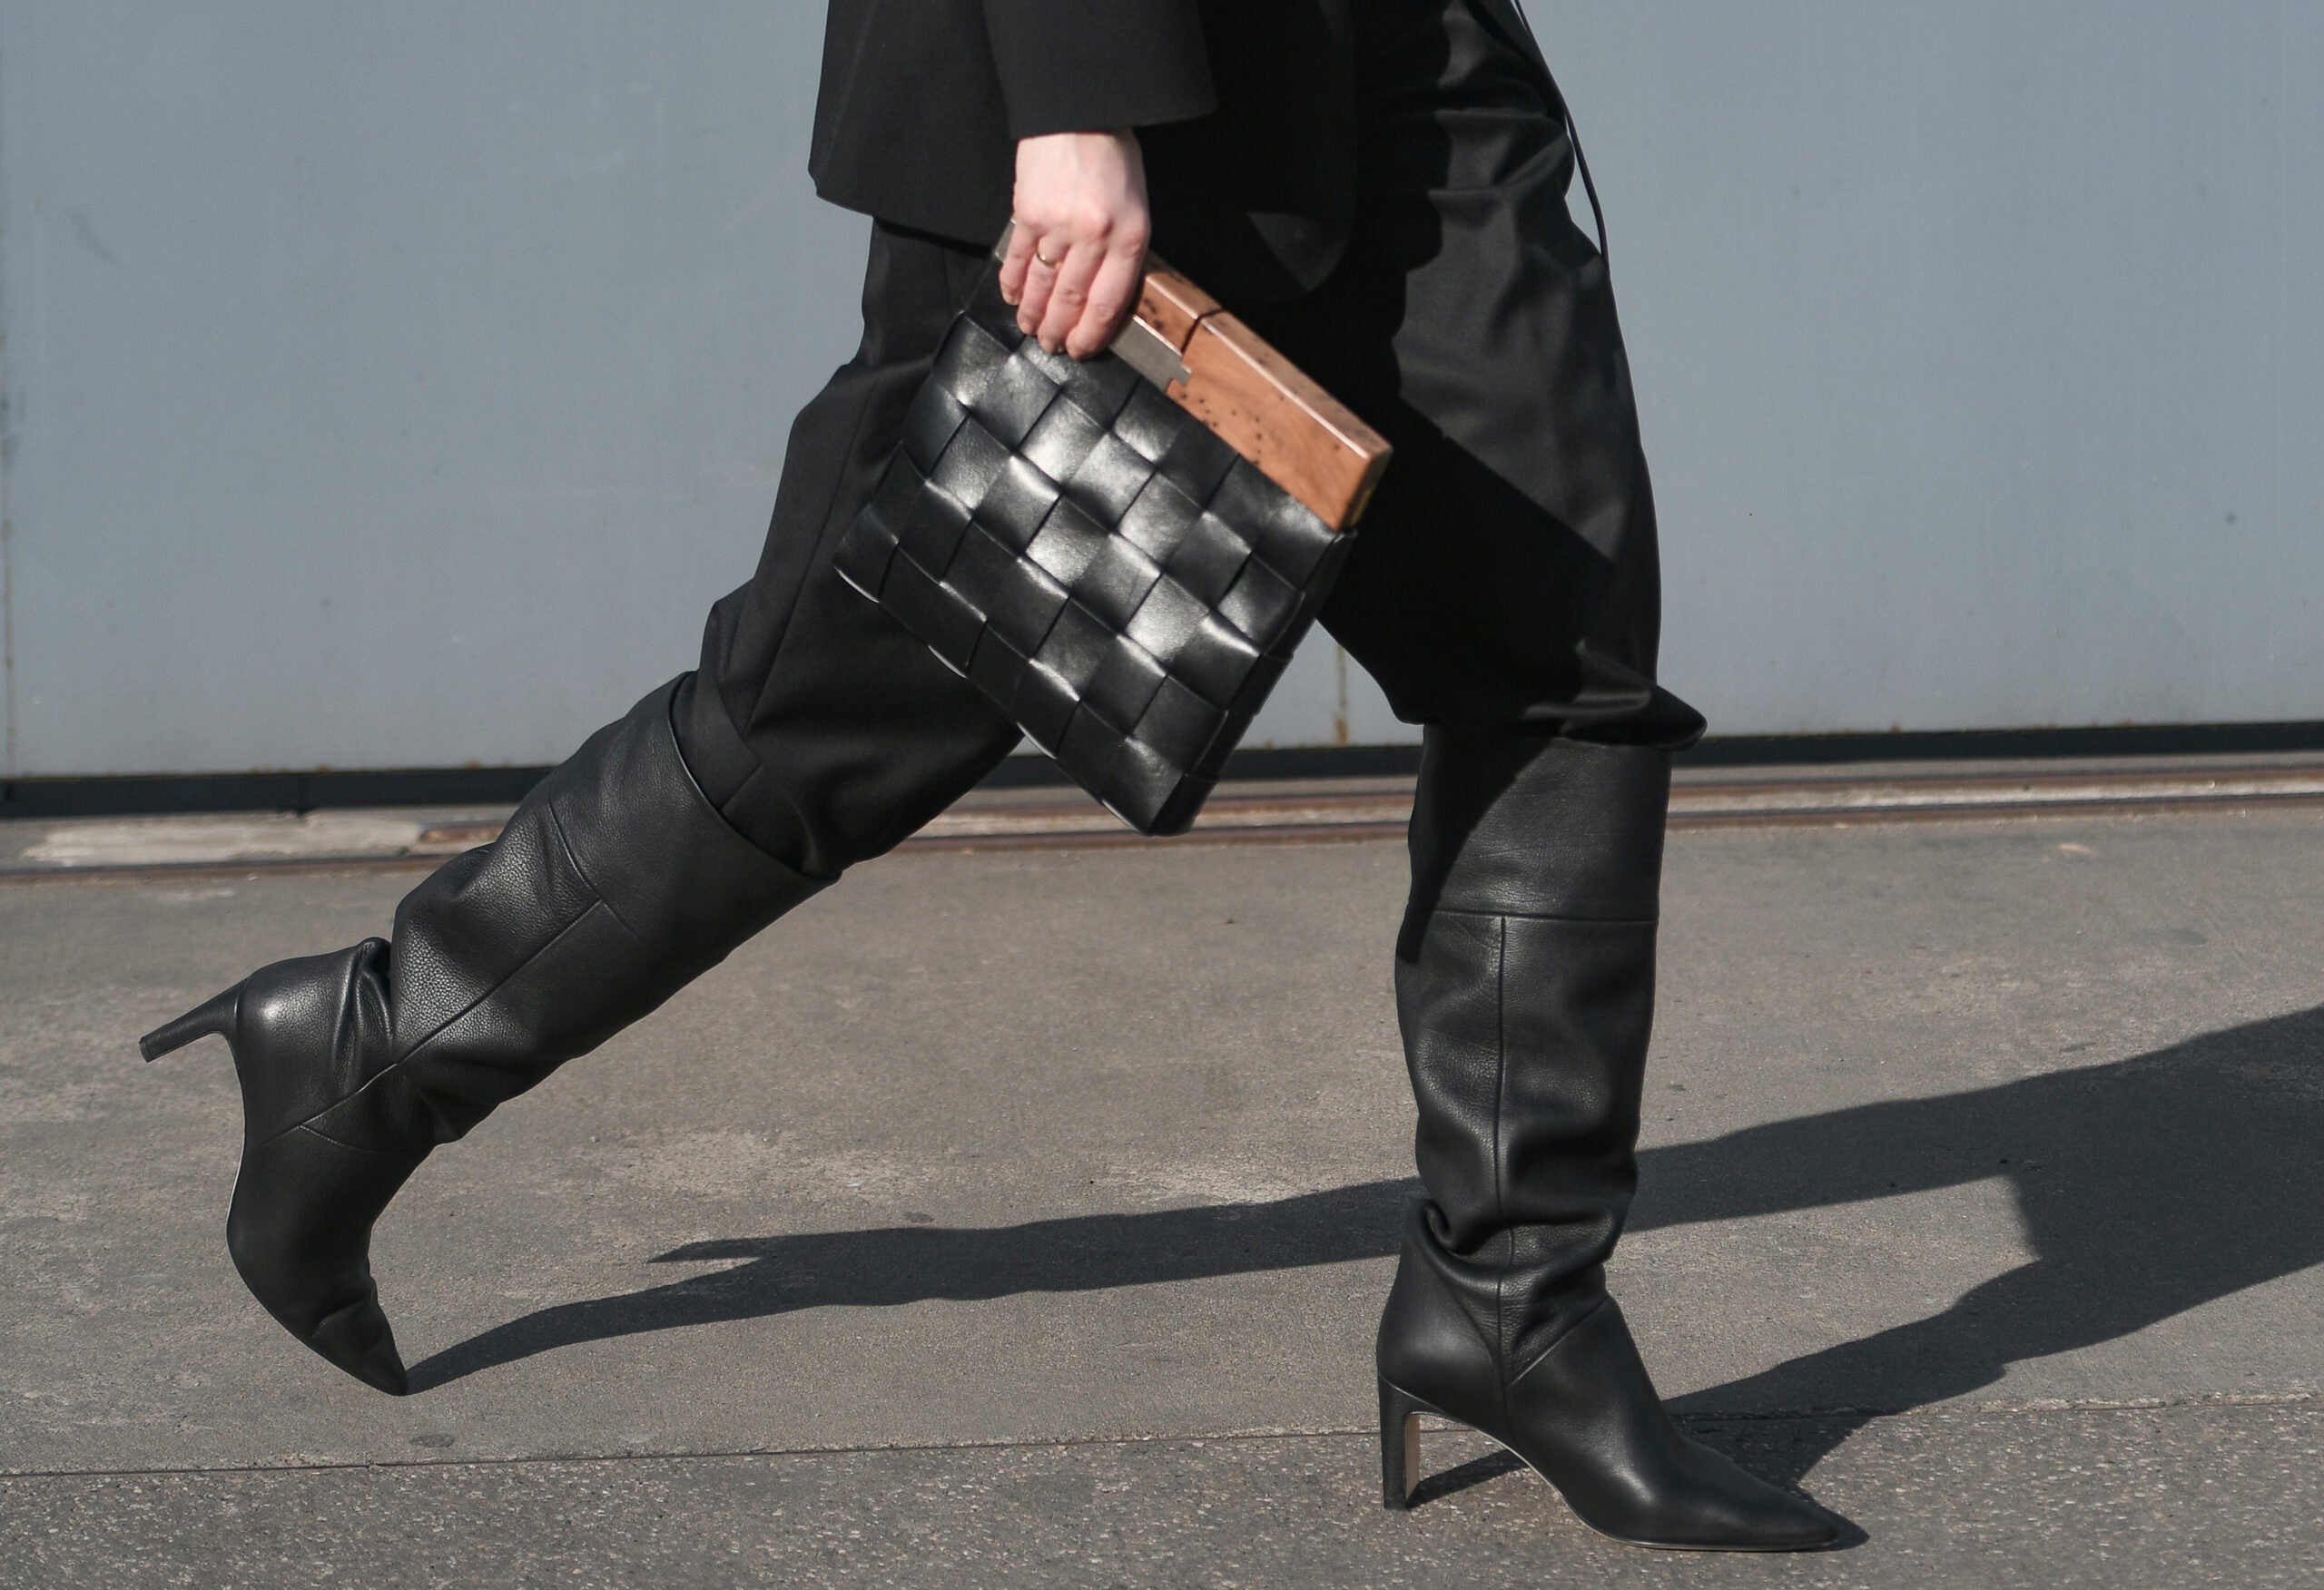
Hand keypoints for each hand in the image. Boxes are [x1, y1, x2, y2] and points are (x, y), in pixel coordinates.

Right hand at [999, 130, 1150, 359]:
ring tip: (1029, 329)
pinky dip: (1012, 282)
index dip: (1092, 335)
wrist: (1080, 112)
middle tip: (1050, 347)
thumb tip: (1099, 295)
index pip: (1108, 304)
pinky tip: (1011, 297)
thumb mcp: (1136, 207)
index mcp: (1128, 238)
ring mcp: (1057, 225)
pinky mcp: (1027, 212)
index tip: (1081, 350)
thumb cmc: (1114, 158)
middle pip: (1071, 300)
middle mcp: (1094, 237)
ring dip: (1032, 313)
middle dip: (1058, 330)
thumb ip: (1122, 250)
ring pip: (1041, 285)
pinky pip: (1017, 258)